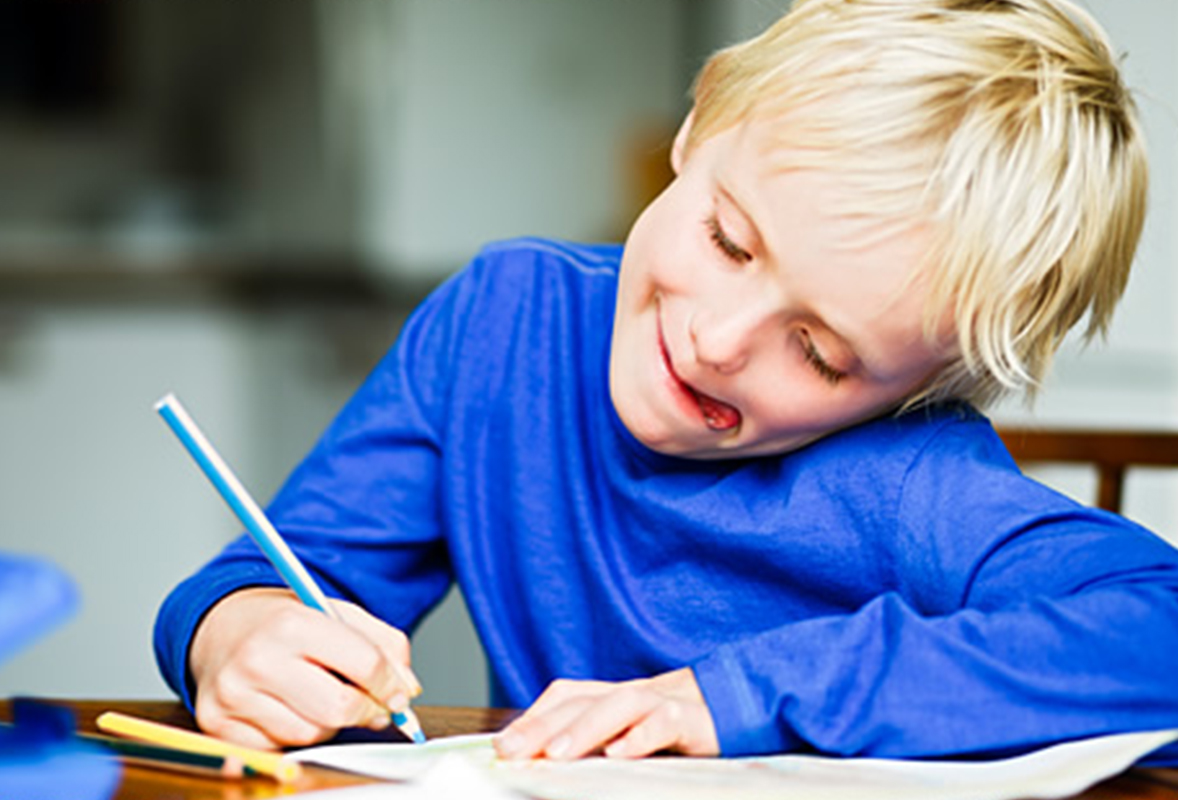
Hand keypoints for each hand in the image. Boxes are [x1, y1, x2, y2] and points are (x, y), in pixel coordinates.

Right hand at [188, 587, 420, 748]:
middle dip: (366, 711)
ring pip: (312, 734)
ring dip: (329, 723)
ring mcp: (234, 696)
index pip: (365, 664)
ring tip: (319, 695)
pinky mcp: (218, 725)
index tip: (398, 693)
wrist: (221, 628)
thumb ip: (383, 644)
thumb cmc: (286, 623)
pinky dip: (295, 734)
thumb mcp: (338, 613)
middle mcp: (258, 659)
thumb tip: (407, 690)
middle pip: (339, 708)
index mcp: (293, 623)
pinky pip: (280, 748)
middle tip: (371, 706)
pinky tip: (288, 708)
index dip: (392, 684)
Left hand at [493, 667, 718, 760]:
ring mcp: (665, 702)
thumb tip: (547, 759)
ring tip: (556, 755)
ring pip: (620, 704)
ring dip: (585, 728)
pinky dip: (641, 736)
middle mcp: (634, 693)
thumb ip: (597, 739)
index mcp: (614, 695)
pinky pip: (665, 723)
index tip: (503, 743)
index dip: (534, 715)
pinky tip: (620, 754)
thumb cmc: (680, 728)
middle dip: (543, 724)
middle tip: (511, 750)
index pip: (567, 695)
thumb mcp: (631, 732)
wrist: (742, 704)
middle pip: (583, 700)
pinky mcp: (695, 720)